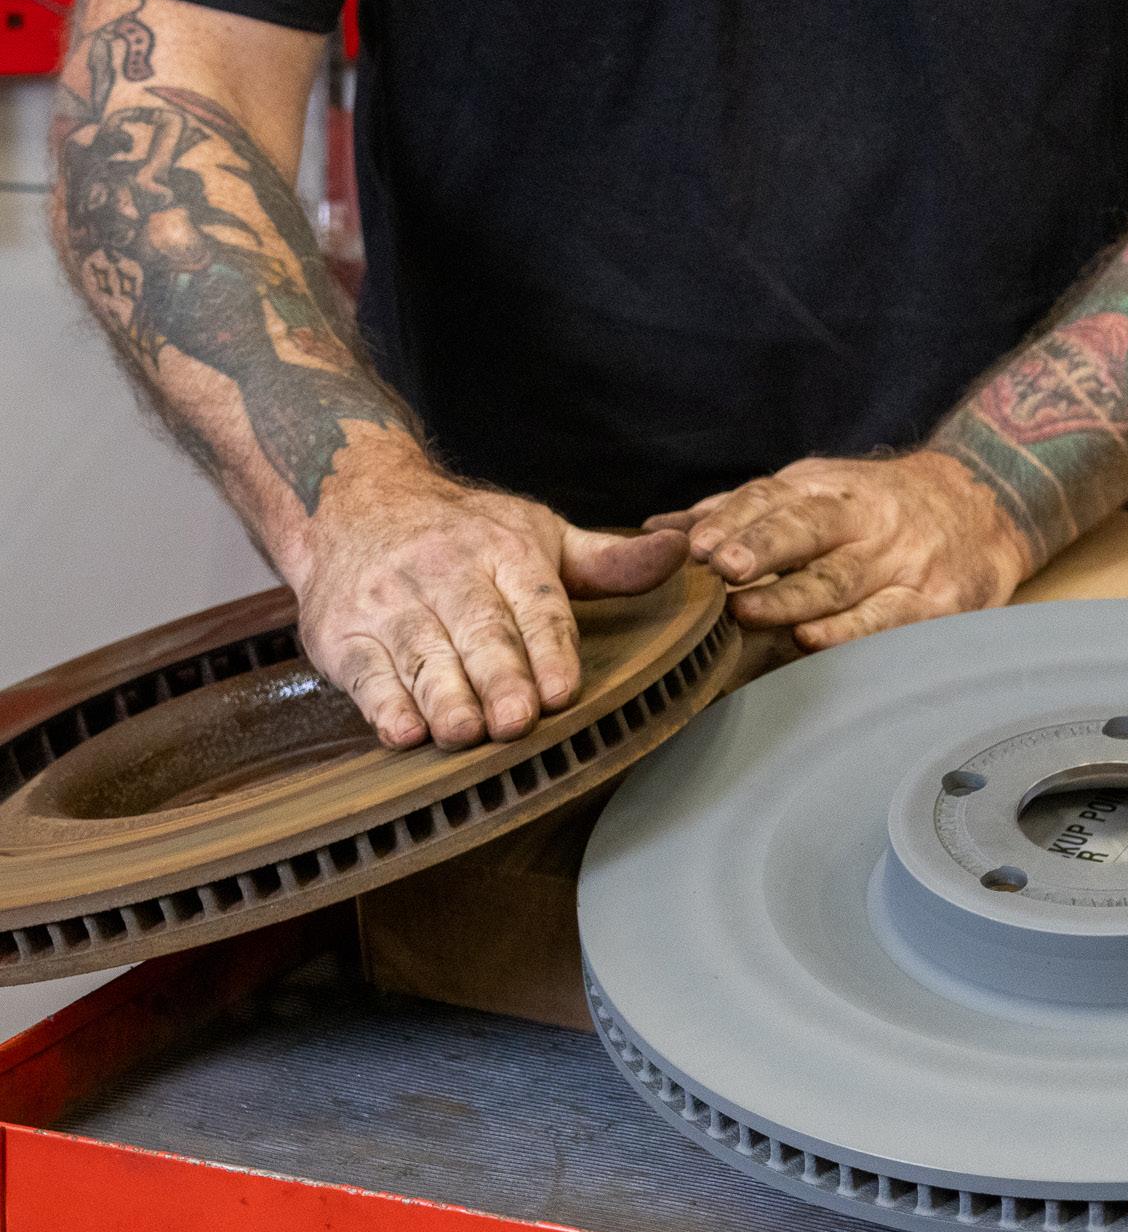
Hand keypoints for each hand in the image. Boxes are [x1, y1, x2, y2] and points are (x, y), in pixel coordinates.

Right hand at [284, 460, 685, 749]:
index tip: (564, 690)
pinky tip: (401, 732)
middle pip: (478, 631)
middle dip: (498, 677)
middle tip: (516, 722)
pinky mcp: (341, 632)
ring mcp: (389, 602)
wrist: (350, 499)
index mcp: (504, 551)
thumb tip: (683, 554)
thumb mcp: (538, 534)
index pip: (535, 603)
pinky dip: (381, 703)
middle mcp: (445, 572)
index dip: (549, 648)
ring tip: (464, 733)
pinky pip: (364, 671)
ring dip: (442, 696)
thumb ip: (608, 562)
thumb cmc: (462, 531)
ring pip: (421, 654)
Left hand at [644, 450, 1030, 649]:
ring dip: (792, 598)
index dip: (733, 520)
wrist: (986, 503)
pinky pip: (888, 619)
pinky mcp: (936, 602)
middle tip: (721, 570)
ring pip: (841, 580)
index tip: (693, 547)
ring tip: (749, 612)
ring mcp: (901, 561)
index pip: (773, 499)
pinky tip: (813, 641)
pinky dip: (849, 631)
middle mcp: (863, 520)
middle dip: (761, 548)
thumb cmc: (880, 505)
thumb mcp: (815, 490)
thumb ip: (739, 511)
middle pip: (806, 531)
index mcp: (827, 489)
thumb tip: (656, 530)